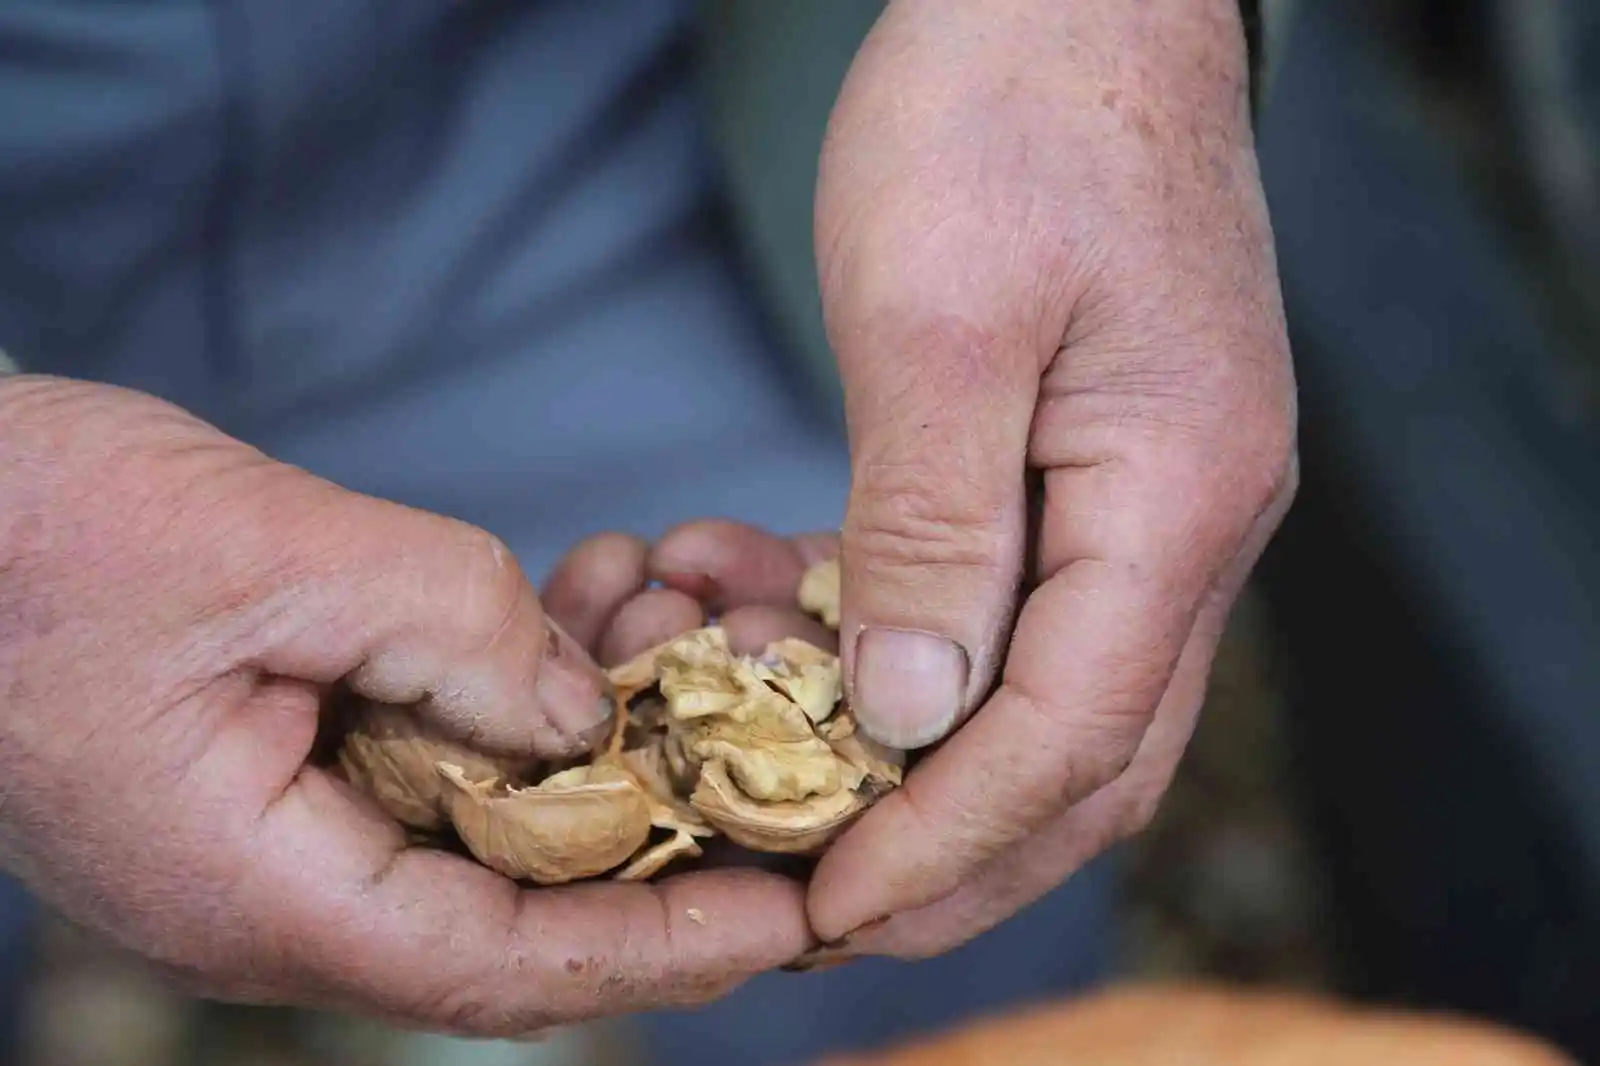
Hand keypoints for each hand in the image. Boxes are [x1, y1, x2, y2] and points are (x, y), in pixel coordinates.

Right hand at [0, 376, 809, 1034]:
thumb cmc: (40, 535)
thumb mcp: (270, 552)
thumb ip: (455, 629)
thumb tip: (587, 712)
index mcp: (263, 891)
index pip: (503, 967)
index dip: (657, 946)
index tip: (785, 917)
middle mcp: (280, 896)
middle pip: (516, 922)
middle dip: (657, 854)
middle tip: (780, 795)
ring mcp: (279, 840)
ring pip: (485, 839)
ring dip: (595, 759)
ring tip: (679, 651)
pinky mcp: (283, 773)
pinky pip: (433, 773)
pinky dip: (518, 711)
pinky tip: (580, 621)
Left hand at [806, 0, 1297, 956]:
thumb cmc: (1005, 114)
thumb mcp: (940, 322)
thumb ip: (935, 529)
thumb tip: (917, 717)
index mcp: (1178, 499)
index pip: (1066, 737)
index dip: (942, 844)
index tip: (823, 907)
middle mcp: (1189, 524)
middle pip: (1082, 756)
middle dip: (947, 852)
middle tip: (811, 904)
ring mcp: (1149, 500)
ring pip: (1045, 698)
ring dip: (915, 758)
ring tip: (765, 756)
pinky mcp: (1090, 467)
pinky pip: (1009, 606)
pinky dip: (903, 644)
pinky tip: (782, 606)